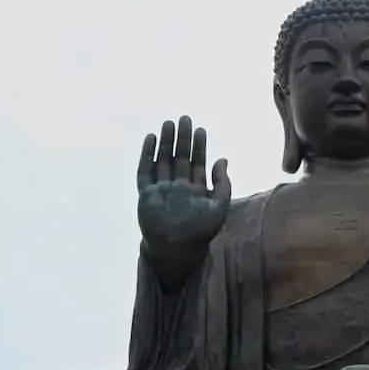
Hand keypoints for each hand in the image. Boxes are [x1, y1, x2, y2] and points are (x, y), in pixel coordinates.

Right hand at [137, 116, 231, 254]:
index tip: (201, 130)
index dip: (199, 146)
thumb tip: (223, 159)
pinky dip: (147, 155)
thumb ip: (223, 184)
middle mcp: (178, 187)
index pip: (198, 163)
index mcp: (196, 190)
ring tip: (168, 124)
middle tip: (184, 119)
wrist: (177, 250)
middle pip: (180, 157)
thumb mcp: (219, 207)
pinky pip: (145, 172)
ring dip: (165, 143)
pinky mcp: (147, 195)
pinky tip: (150, 139)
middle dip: (183, 139)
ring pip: (163, 160)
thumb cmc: (200, 233)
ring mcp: (162, 190)